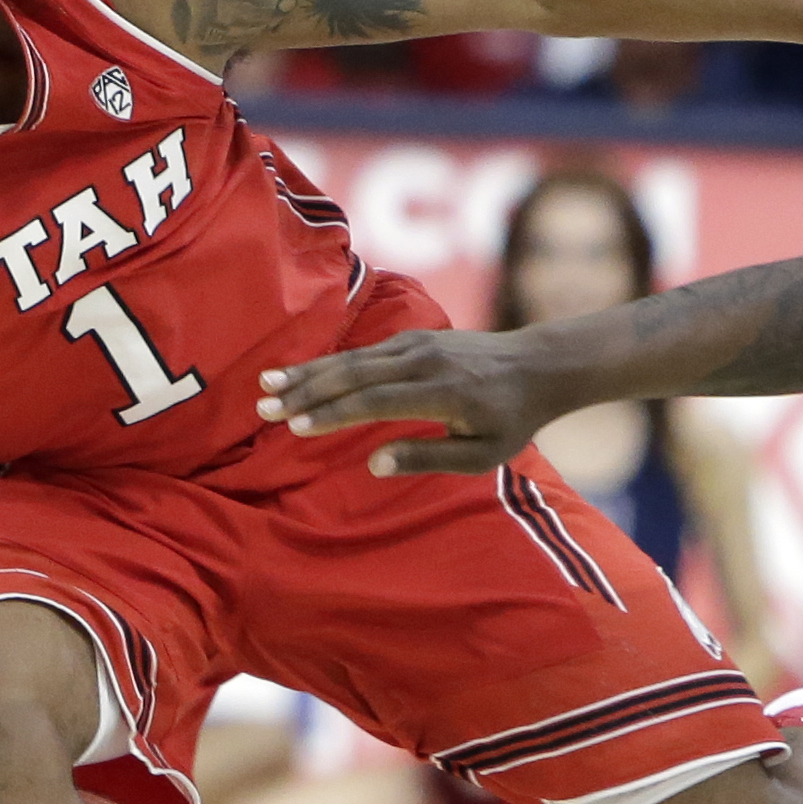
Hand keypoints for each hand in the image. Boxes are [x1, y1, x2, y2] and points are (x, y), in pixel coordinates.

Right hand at [258, 329, 560, 475]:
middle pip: (353, 374)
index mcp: (440, 392)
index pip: (374, 401)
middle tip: (263, 407)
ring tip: (268, 385)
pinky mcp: (414, 339)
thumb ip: (427, 457)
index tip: (296, 427)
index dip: (333, 414)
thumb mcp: (482, 454)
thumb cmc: (512, 420)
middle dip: (305, 391)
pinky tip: (304, 373)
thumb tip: (373, 464)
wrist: (539, 365)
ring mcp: (416, 345)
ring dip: (309, 373)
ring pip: (353, 359)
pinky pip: (363, 352)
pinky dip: (330, 363)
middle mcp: (423, 361)